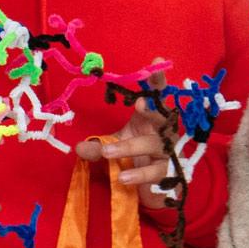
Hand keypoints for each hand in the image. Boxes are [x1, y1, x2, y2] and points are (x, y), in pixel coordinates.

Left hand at [77, 88, 174, 211]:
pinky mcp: (169, 172)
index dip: (158, 79)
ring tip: (108, 152)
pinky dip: (140, 174)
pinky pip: (156, 171)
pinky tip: (123, 178)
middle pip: (162, 117)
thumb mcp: (115, 146)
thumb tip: (79, 147)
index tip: (157, 62)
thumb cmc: (136, 155)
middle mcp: (164, 131)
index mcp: (151, 117)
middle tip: (140, 104)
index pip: (157, 94)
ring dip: (131, 147)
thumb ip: (98, 146)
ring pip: (154, 145)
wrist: (152, 185)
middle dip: (152, 111)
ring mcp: (169, 151)